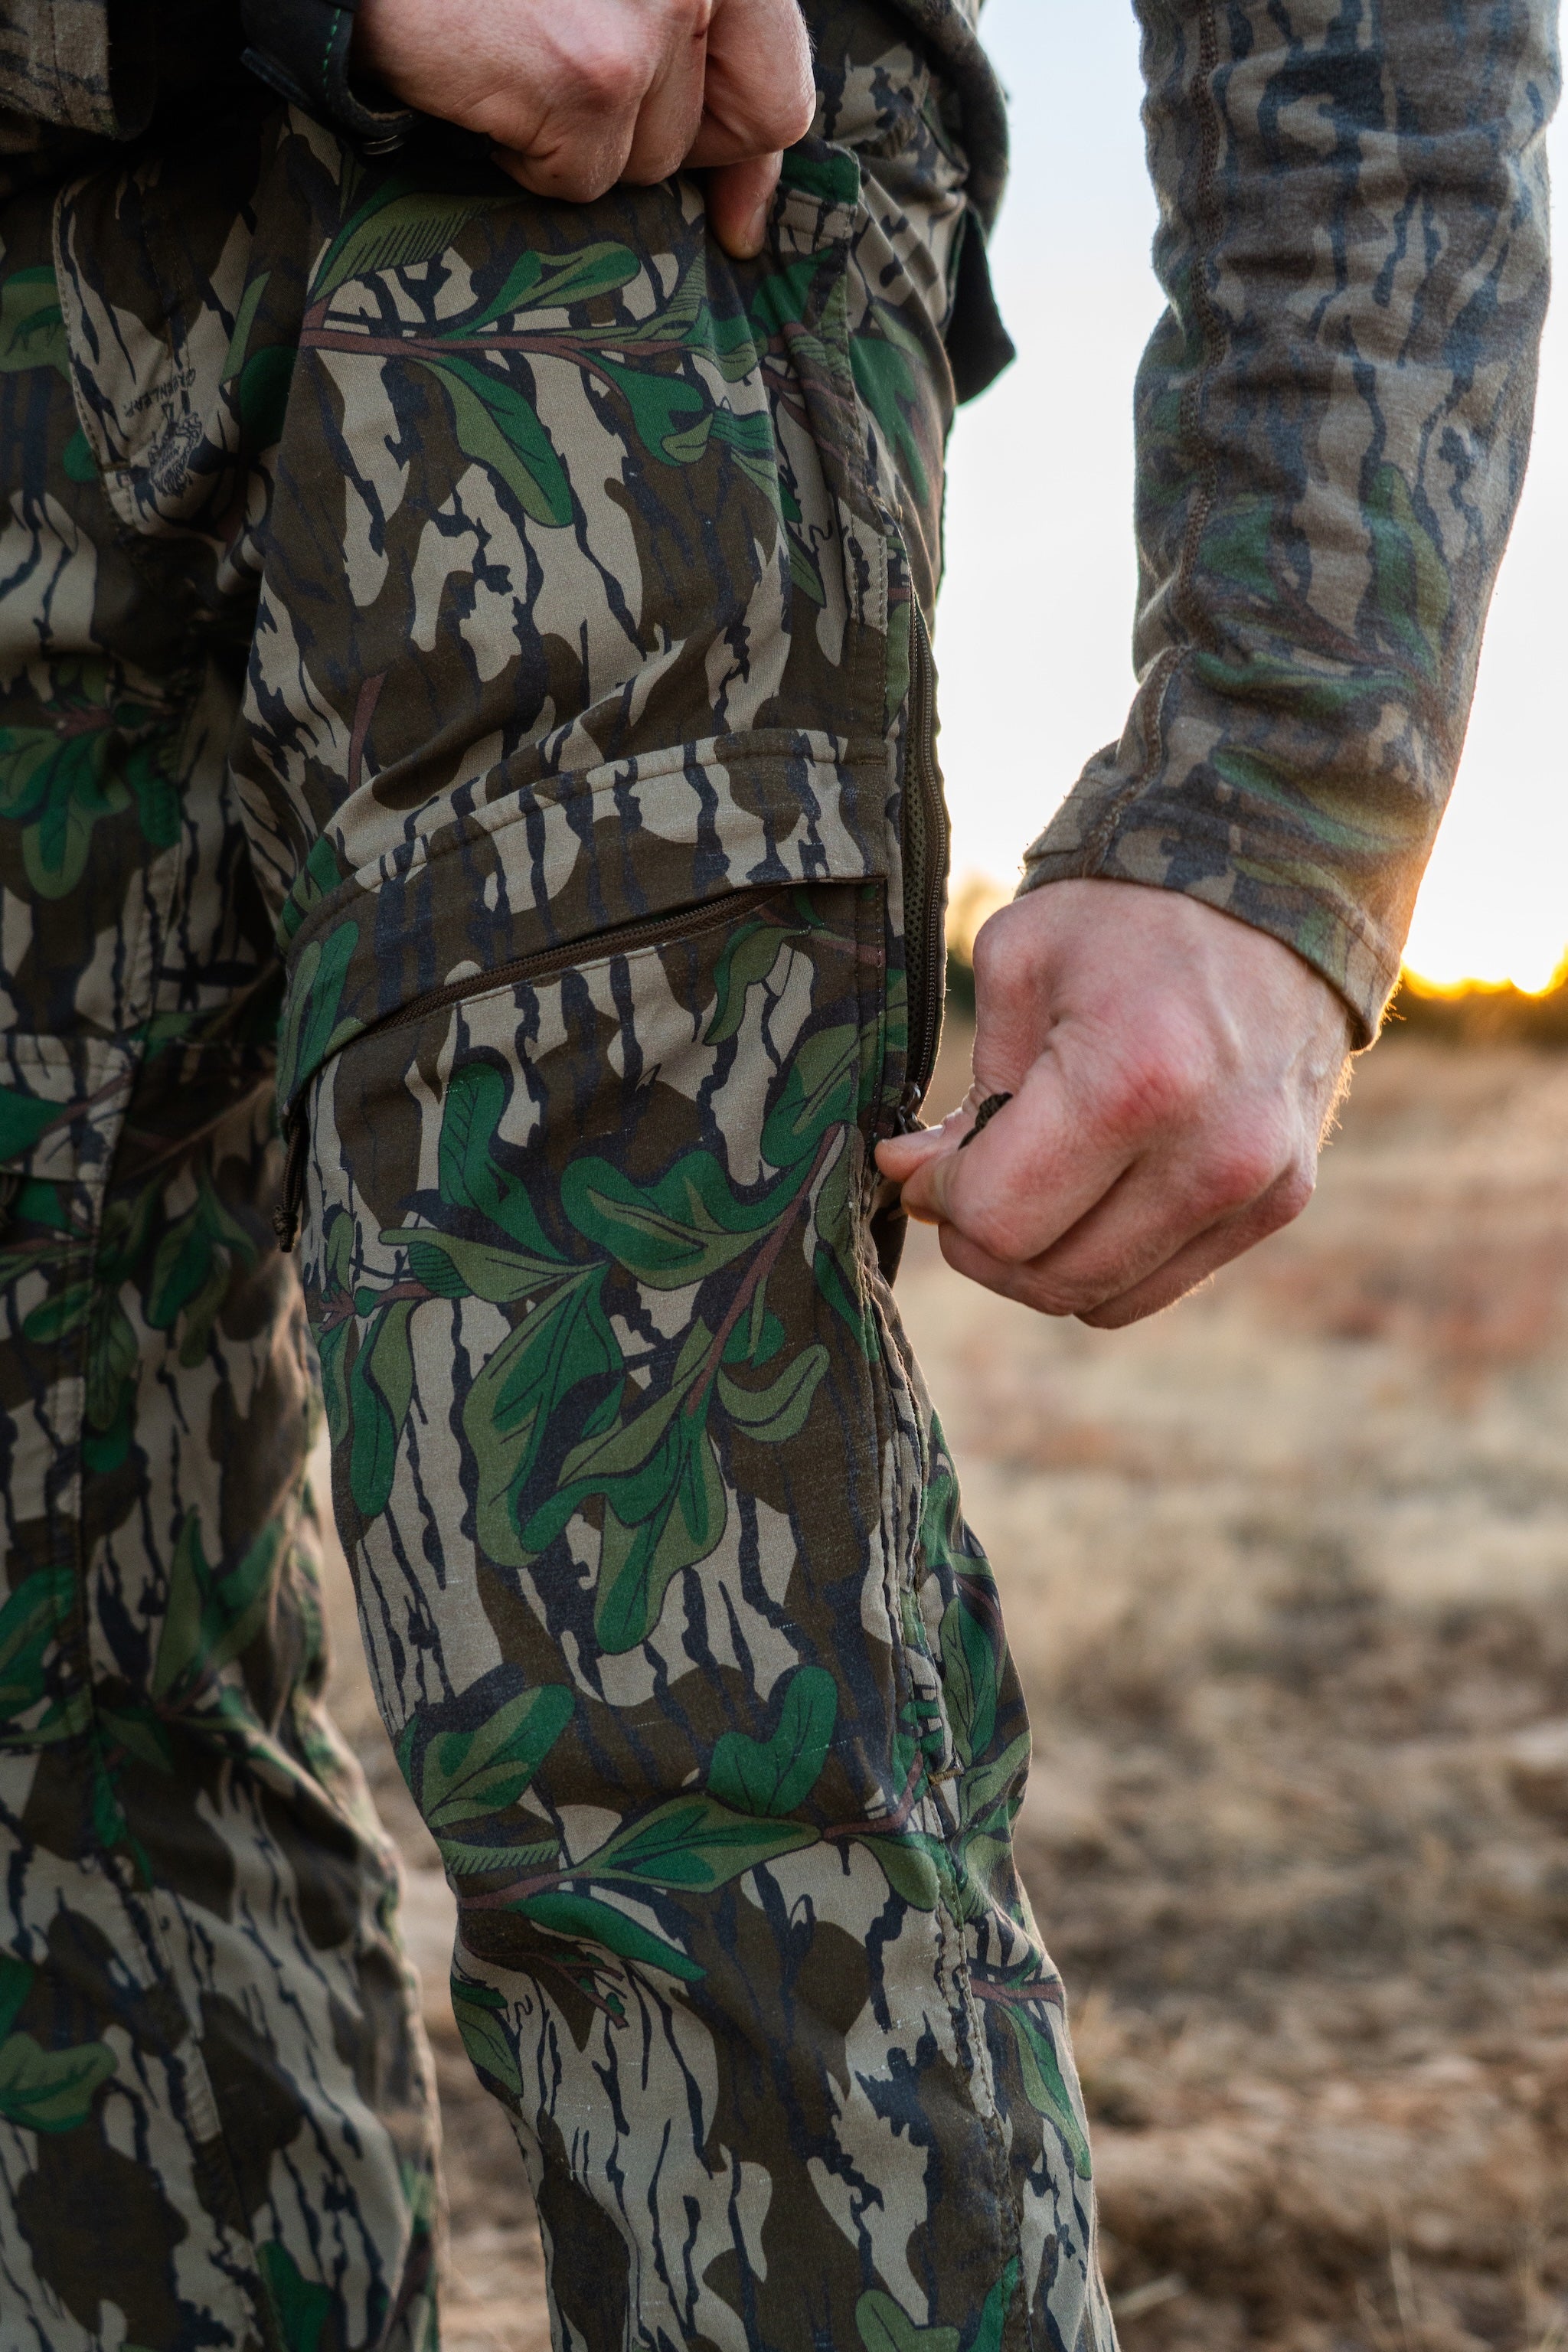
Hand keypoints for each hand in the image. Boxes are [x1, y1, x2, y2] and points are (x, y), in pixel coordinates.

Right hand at [353, 0, 813, 258]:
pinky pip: (581, 179)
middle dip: (634, 140)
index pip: (776, 87)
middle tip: (563, 81)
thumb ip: (695, 70)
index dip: (744, 158)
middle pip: (706, 140)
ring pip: (644, 163)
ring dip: (573, 143)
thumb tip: (746, 228)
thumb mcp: (610, 0)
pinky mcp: (593, 75)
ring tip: (515, 61)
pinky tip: (487, 81)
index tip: (729, 220)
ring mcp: (652, 20)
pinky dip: (521, 157)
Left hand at [875, 880, 1353, 1327]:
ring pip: (1101, 1299)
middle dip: (984, 1242)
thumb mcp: (1017, 966)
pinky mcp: (1279, 1201)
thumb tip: (913, 1180)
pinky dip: (1104, 1260)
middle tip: (966, 1184)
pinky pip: (1159, 1285)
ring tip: (1027, 1188)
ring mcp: (1257, 1185)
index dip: (944, 1200)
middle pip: (1049, 1276)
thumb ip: (965, 1095)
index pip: (1001, 1219)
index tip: (932, 1162)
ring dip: (1041, 1263)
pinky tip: (1090, 1193)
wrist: (1271, 886)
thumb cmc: (1124, 915)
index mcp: (1134, 1081)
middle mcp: (1212, 1151)